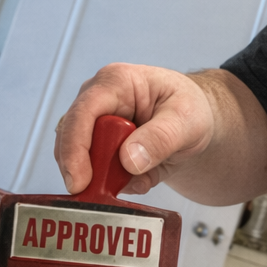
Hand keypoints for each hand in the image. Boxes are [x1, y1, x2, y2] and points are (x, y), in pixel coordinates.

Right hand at [54, 63, 215, 196]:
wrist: (193, 122)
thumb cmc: (190, 108)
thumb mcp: (187, 120)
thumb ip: (161, 138)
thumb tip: (129, 160)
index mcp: (116, 82)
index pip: (82, 114)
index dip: (75, 149)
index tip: (80, 182)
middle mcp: (97, 100)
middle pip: (73, 140)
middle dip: (92, 169)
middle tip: (119, 184)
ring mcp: (93, 124)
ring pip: (78, 160)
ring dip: (107, 177)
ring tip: (142, 175)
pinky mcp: (95, 146)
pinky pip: (94, 173)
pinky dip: (116, 183)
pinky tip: (141, 176)